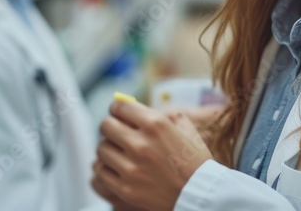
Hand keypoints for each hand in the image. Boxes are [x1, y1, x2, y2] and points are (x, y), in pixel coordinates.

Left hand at [92, 100, 213, 210]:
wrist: (200, 194)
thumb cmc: (194, 160)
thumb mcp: (186, 129)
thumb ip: (164, 115)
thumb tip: (140, 110)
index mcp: (155, 124)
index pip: (120, 107)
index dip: (116, 108)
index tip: (117, 113)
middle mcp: (140, 143)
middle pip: (106, 126)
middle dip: (110, 126)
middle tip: (116, 132)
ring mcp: (131, 168)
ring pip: (101, 149)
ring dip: (109, 148)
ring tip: (118, 152)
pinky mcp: (125, 189)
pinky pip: (101, 172)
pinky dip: (106, 168)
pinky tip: (116, 168)